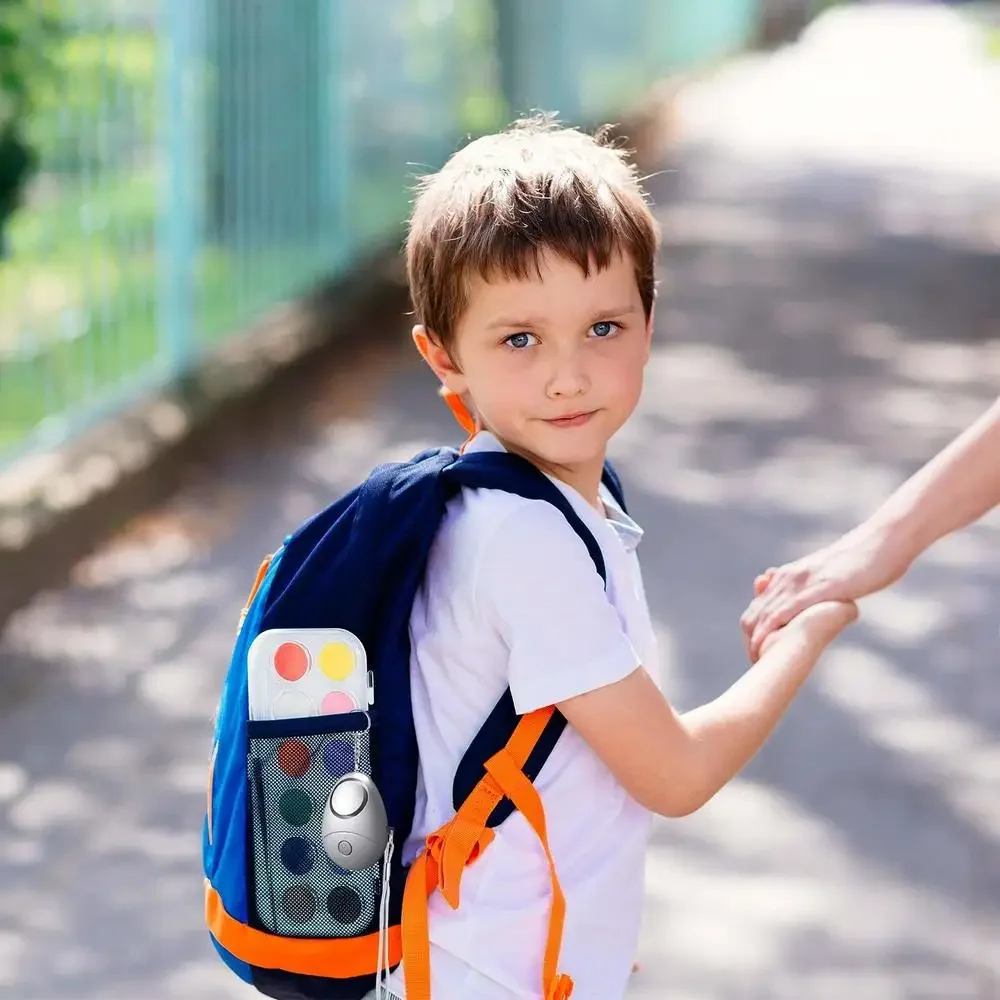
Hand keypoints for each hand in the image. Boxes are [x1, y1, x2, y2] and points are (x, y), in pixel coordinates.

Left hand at [741, 527, 909, 661]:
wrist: (883, 540)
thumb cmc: (862, 560)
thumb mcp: (830, 575)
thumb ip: (814, 588)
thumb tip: (811, 604)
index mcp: (789, 574)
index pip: (758, 607)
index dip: (752, 632)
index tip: (754, 652)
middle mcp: (788, 577)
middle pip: (755, 614)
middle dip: (750, 641)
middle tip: (753, 664)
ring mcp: (801, 581)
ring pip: (765, 614)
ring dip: (756, 641)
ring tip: (757, 663)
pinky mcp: (818, 588)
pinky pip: (786, 611)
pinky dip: (771, 631)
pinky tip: (767, 647)